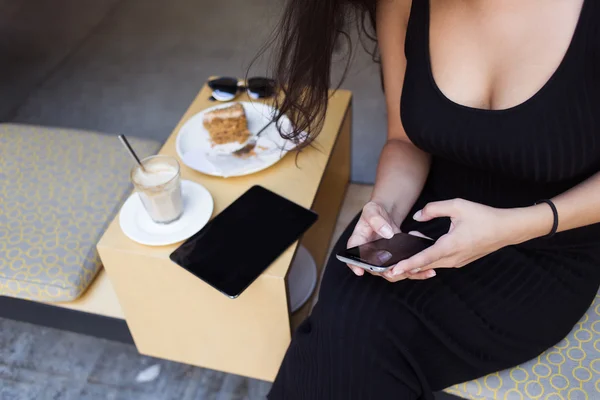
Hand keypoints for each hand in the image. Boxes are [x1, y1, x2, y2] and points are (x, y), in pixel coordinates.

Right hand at [346, 201, 400, 275]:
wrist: (386, 214)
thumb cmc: (374, 211)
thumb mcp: (372, 210)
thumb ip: (376, 220)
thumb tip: (387, 233)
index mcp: (358, 240)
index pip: (351, 255)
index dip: (354, 265)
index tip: (360, 271)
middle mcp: (366, 252)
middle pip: (371, 268)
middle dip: (381, 271)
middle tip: (391, 269)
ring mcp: (378, 257)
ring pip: (384, 272)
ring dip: (394, 272)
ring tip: (405, 268)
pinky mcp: (390, 259)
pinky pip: (395, 268)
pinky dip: (404, 268)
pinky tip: (414, 265)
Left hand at [382, 198, 525, 281]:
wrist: (507, 229)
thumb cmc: (484, 216)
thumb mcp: (457, 206)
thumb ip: (433, 209)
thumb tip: (417, 216)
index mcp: (451, 246)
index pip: (424, 258)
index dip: (407, 264)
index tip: (393, 270)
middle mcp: (452, 258)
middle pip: (423, 266)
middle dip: (404, 269)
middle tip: (385, 270)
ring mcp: (456, 262)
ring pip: (430, 266)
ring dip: (414, 265)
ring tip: (395, 264)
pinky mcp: (459, 261)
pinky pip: (438, 263)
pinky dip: (425, 262)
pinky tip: (415, 257)